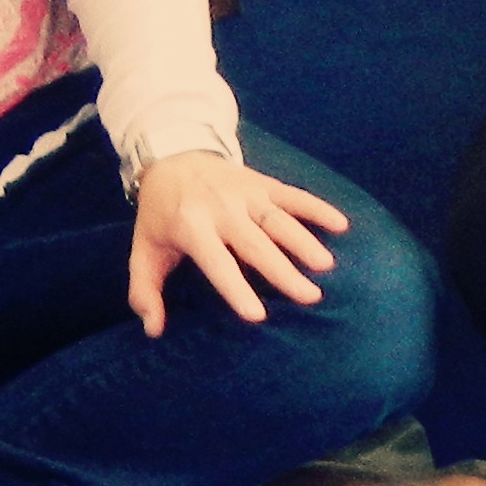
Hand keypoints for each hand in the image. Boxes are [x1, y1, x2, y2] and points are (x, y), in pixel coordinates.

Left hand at [125, 150, 348, 336]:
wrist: (173, 155)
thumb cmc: (160, 215)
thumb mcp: (143, 250)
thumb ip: (144, 291)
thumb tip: (153, 330)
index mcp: (190, 227)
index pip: (217, 262)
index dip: (236, 288)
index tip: (258, 316)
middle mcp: (221, 209)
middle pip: (256, 244)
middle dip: (283, 270)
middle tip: (311, 297)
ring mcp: (245, 194)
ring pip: (278, 219)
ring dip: (304, 240)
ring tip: (326, 266)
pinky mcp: (262, 183)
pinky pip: (293, 195)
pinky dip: (317, 208)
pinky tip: (341, 225)